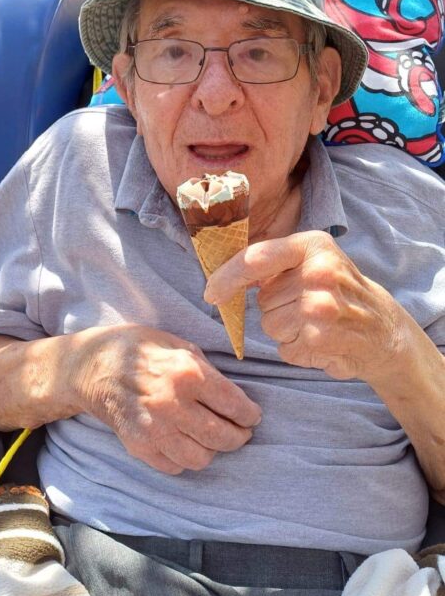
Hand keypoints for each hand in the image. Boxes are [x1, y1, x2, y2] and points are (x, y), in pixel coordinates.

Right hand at [69, 324, 261, 474]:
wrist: (92, 367)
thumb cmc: (138, 349)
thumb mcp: (178, 344)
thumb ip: (206, 369)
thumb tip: (233, 395)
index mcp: (187, 373)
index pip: (235, 405)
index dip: (250, 414)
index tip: (252, 416)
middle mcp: (173, 404)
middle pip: (223, 436)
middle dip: (239, 435)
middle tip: (240, 431)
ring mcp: (155, 430)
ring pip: (202, 458)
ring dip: (213, 449)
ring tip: (212, 437)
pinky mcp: (140, 447)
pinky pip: (176, 466)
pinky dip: (186, 457)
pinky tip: (186, 441)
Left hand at [205, 230, 403, 382]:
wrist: (384, 328)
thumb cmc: (338, 290)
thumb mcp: (312, 260)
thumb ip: (273, 263)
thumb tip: (221, 276)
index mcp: (313, 245)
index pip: (255, 259)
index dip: (226, 278)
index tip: (210, 294)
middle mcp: (319, 273)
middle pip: (263, 301)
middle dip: (278, 308)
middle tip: (309, 306)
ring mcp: (322, 308)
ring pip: (271, 326)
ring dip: (287, 331)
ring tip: (316, 324)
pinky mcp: (321, 339)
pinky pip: (285, 349)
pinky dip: (298, 350)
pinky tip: (322, 341)